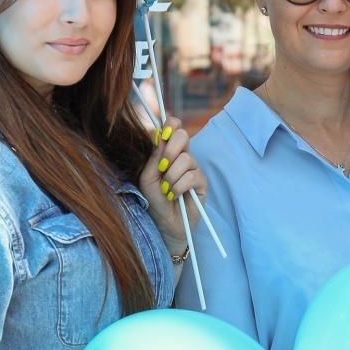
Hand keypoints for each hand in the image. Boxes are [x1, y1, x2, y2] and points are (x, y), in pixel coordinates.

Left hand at [138, 115, 207, 253]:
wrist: (164, 224)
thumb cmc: (154, 201)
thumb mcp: (147, 178)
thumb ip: (154, 158)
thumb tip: (160, 135)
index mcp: (168, 151)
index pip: (174, 126)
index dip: (170, 125)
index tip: (162, 134)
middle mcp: (182, 157)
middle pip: (183, 135)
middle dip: (170, 150)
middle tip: (163, 167)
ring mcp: (193, 169)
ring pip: (186, 159)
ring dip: (171, 176)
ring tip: (166, 190)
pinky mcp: (202, 183)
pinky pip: (192, 176)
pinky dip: (179, 186)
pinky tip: (174, 195)